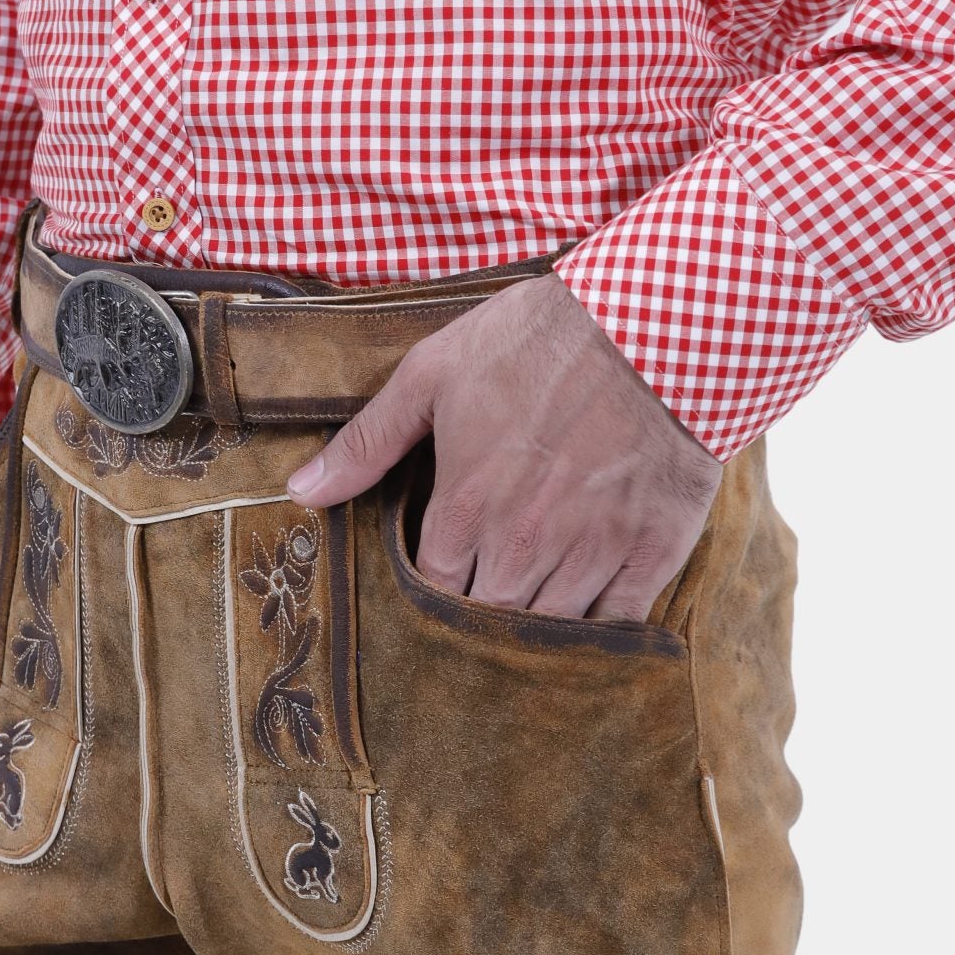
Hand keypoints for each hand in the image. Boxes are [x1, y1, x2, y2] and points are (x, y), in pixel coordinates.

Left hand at [287, 274, 722, 619]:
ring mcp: (590, 553)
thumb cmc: (538, 340)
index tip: (440, 577)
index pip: (432, 589)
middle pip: (487, 622)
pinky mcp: (651, 552)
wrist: (654, 324)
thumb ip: (368, 441)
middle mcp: (523, 545)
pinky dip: (601, 630)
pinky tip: (590, 614)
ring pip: (549, 630)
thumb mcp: (434, 372)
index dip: (431, 591)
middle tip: (482, 597)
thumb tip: (299, 493)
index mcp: (466, 508)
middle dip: (478, 618)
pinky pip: (618, 623)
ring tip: (529, 612)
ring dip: (534, 629)